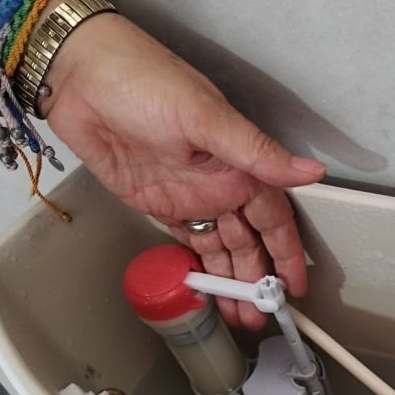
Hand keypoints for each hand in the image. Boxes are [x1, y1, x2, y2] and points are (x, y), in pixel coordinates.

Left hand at [41, 0, 325, 328]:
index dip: (286, 253)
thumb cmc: (145, 83)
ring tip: (239, 318)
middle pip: (248, 241)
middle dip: (257, 280)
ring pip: (220, 248)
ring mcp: (189, 196)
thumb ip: (257, 152)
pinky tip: (207, 292)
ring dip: (231, 281)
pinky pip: (187, 242)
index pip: (273, 217)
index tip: (295, 288)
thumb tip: (314, 173)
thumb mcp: (205, 117)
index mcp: (239, 162)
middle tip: (261, 318)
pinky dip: (199, 268)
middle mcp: (220, 182)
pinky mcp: (158, 203)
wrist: (80, 76)